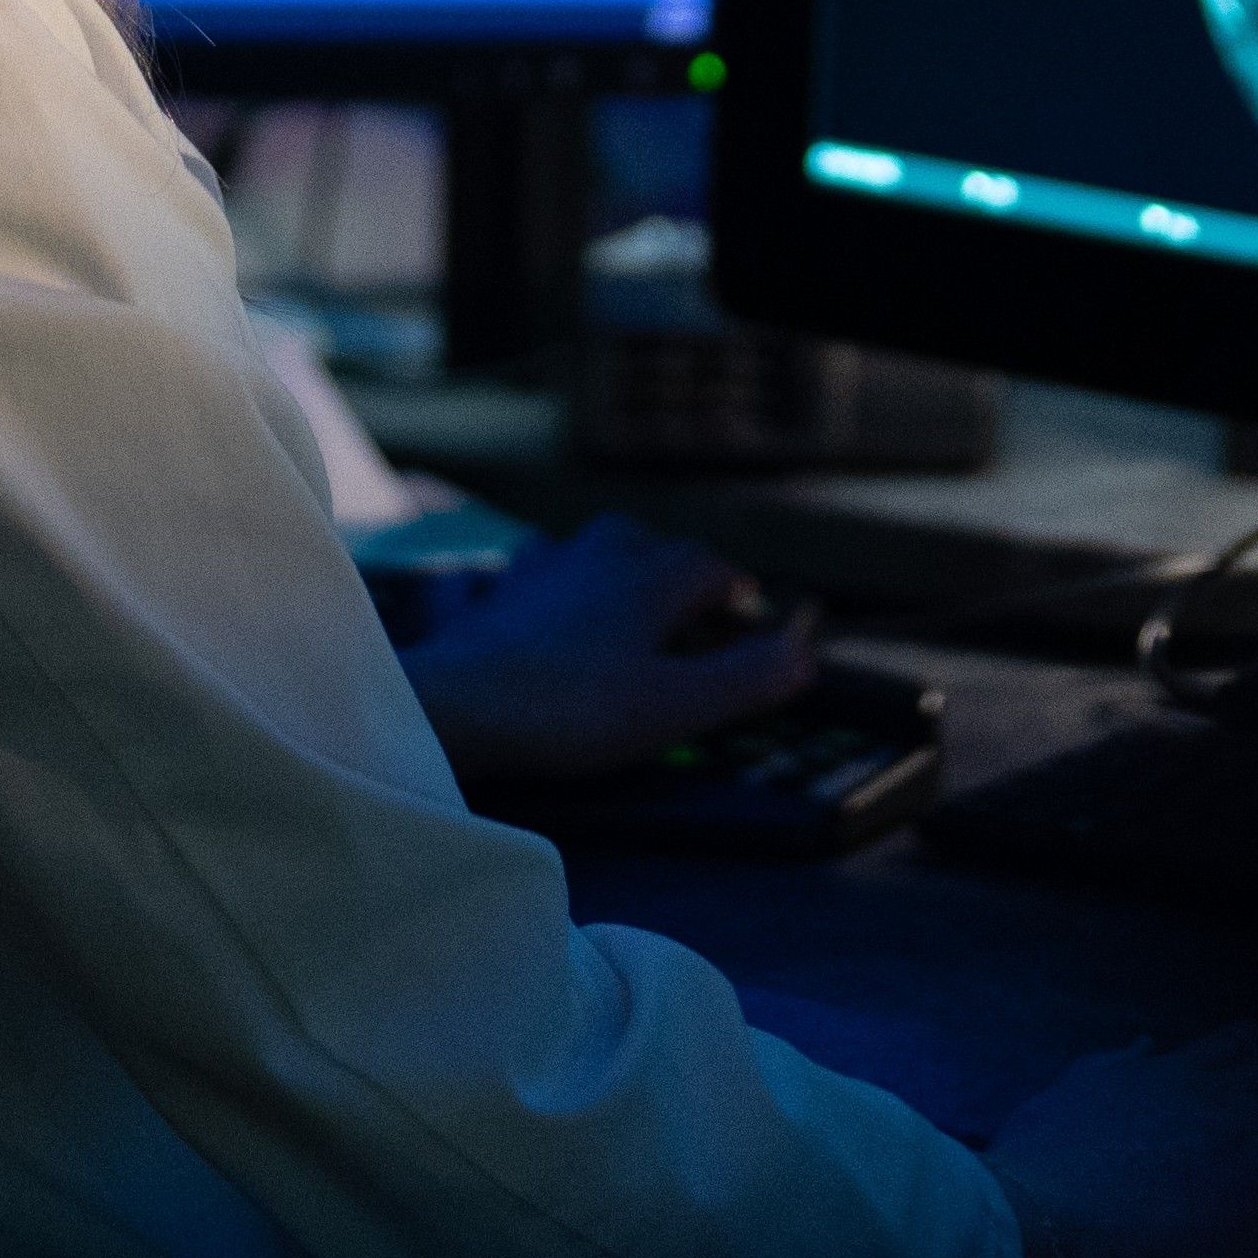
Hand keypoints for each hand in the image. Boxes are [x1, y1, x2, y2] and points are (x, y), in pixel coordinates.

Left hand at [394, 514, 826, 791]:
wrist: (452, 707)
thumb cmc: (565, 709)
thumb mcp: (675, 706)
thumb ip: (746, 676)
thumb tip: (805, 648)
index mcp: (648, 575)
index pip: (711, 568)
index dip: (737, 596)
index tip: (748, 622)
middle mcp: (595, 556)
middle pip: (653, 548)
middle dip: (679, 579)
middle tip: (694, 625)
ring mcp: (539, 571)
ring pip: (593, 554)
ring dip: (618, 578)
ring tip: (629, 620)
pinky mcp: (494, 598)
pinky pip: (537, 580)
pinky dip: (558, 595)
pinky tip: (551, 624)